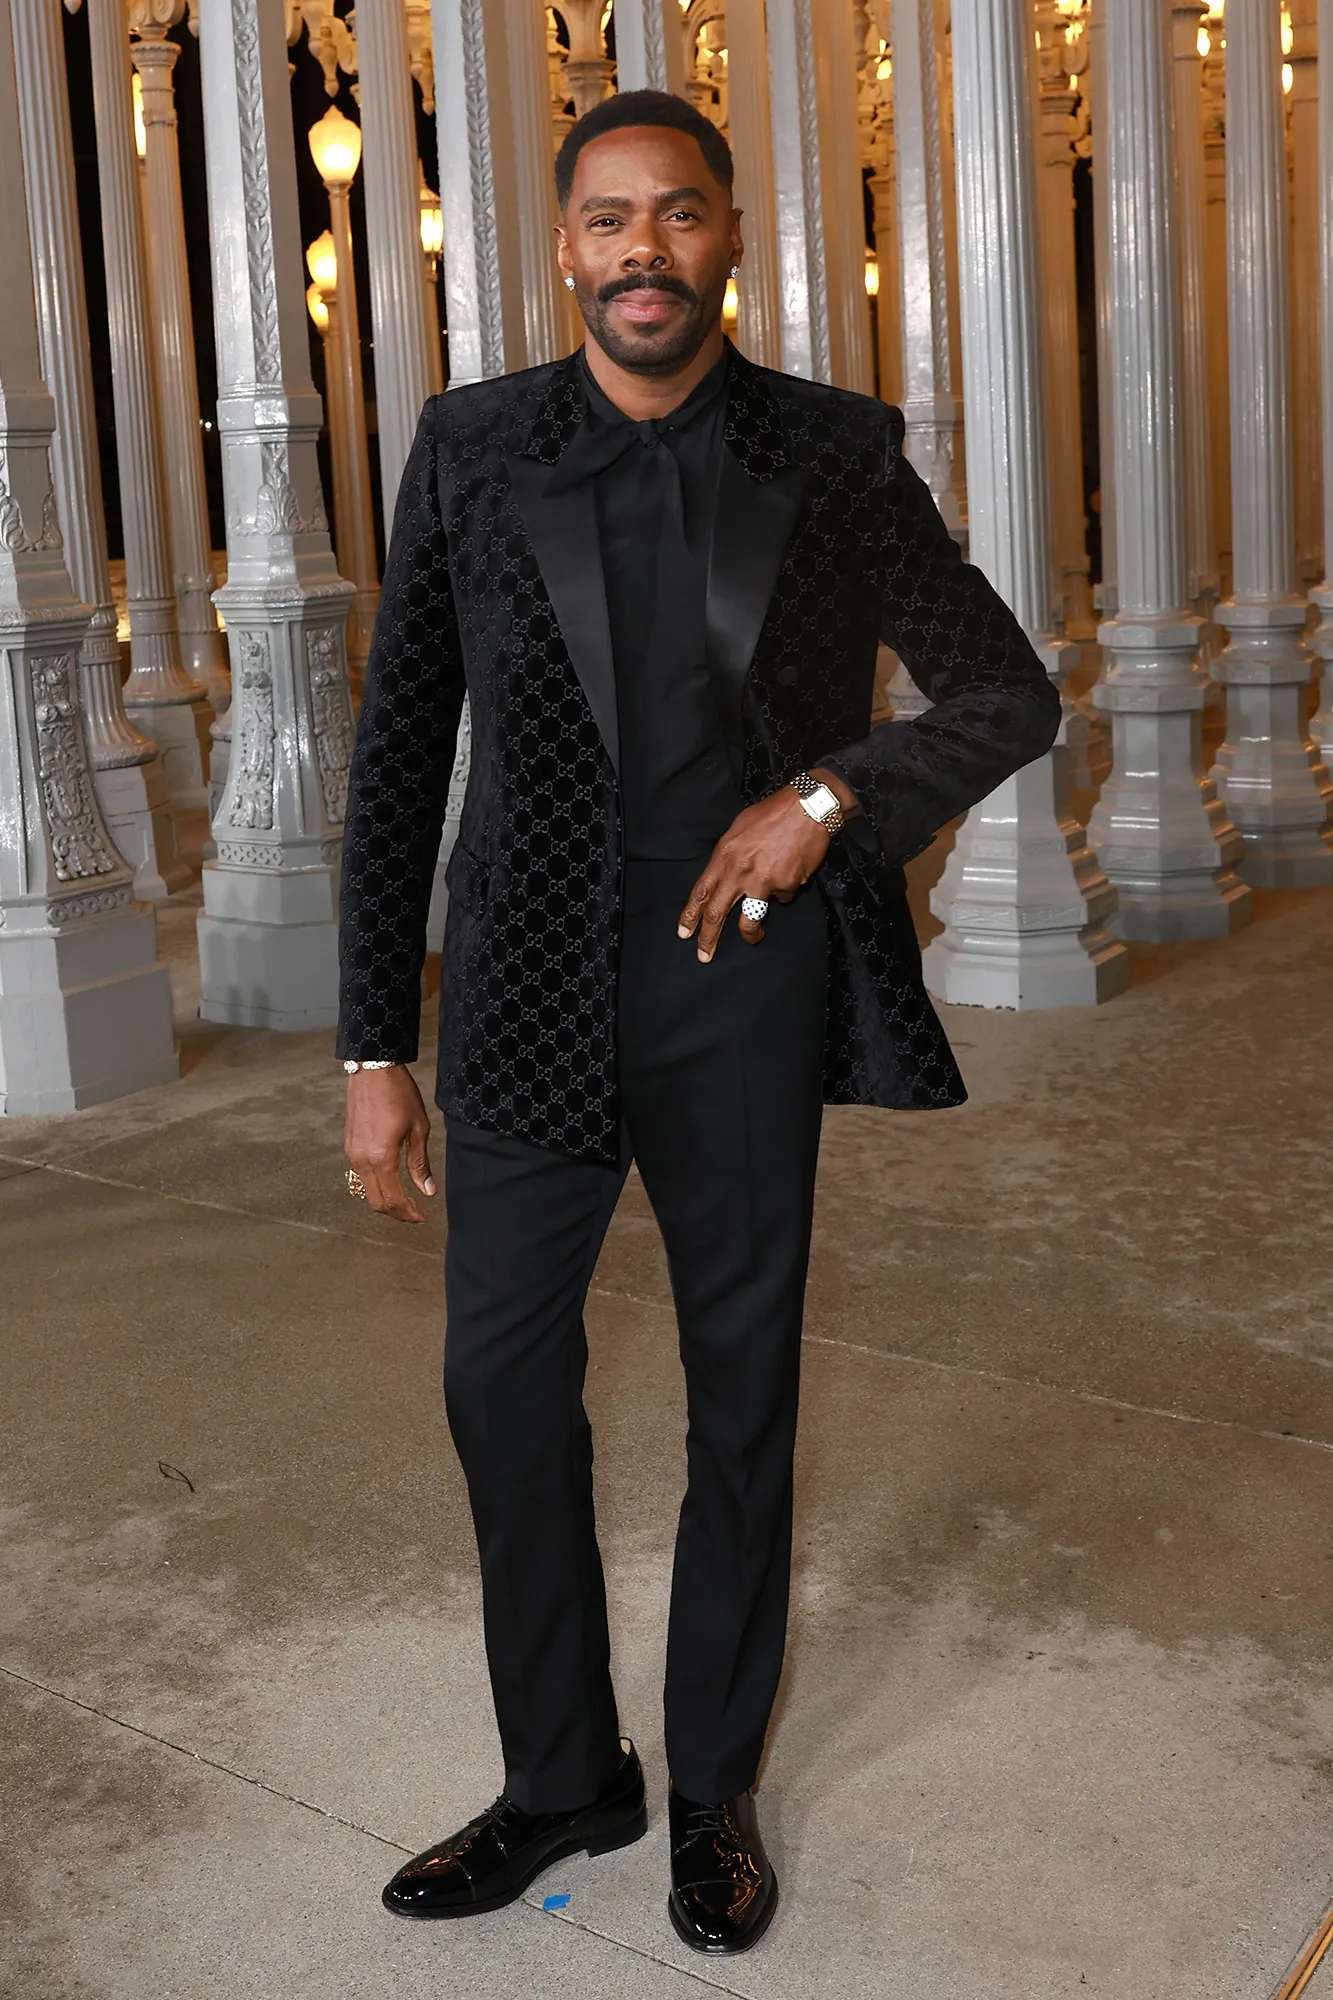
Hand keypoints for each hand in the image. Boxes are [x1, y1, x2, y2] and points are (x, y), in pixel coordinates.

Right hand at [344, 1066, 435, 1223]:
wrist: (373, 1069)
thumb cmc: (399, 1094)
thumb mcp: (418, 1128)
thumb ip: (420, 1163)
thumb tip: (427, 1191)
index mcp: (380, 1158)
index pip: (393, 1200)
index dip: (408, 1214)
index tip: (421, 1217)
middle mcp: (361, 1160)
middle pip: (376, 1202)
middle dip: (396, 1213)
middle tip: (414, 1214)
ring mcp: (352, 1153)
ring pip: (366, 1190)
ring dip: (385, 1199)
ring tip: (405, 1199)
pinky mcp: (349, 1145)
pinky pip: (360, 1175)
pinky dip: (375, 1184)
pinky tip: (391, 1179)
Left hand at [678, 773, 851, 961]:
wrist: (807, 807)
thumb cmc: (773, 813)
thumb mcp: (739, 828)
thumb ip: (729, 855)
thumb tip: (726, 873)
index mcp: (724, 856)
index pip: (701, 891)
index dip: (690, 915)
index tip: (684, 933)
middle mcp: (739, 872)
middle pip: (717, 913)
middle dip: (708, 939)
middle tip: (703, 956)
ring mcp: (762, 881)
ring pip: (750, 919)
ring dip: (751, 934)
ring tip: (754, 937)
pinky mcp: (785, 886)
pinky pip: (783, 897)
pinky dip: (786, 889)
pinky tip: (792, 872)